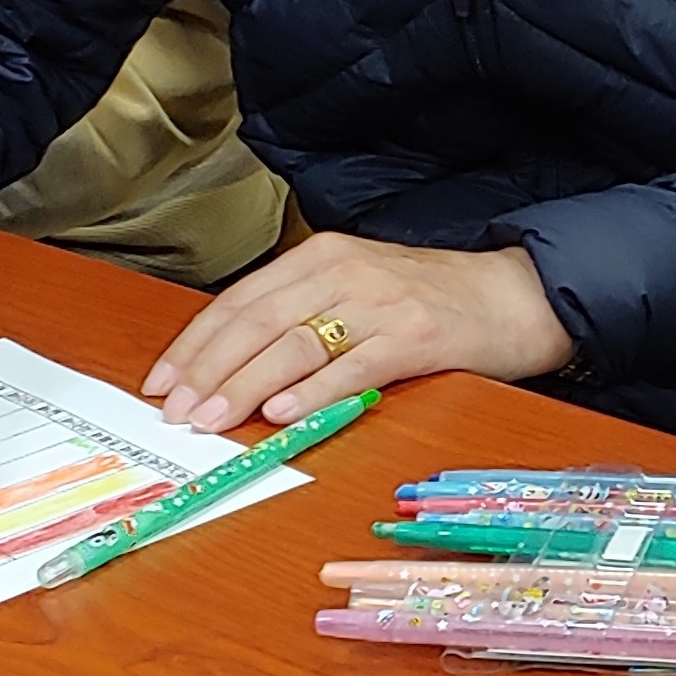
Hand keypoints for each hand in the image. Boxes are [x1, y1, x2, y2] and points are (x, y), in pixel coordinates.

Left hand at [141, 233, 572, 431]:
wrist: (515, 295)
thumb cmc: (430, 301)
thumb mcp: (354, 293)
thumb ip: (300, 319)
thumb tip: (231, 369)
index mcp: (320, 257)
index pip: (239, 301)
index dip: (193, 344)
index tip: (159, 382)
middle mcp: (343, 271)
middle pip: (256, 321)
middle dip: (207, 369)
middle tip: (175, 409)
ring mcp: (380, 301)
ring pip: (294, 344)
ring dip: (246, 386)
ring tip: (213, 418)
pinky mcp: (416, 335)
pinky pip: (354, 365)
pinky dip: (314, 391)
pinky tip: (284, 414)